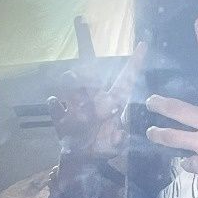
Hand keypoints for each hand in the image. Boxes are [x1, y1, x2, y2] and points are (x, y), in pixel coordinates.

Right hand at [48, 23, 146, 158]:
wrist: (83, 160)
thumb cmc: (102, 147)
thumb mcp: (115, 147)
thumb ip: (119, 140)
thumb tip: (120, 134)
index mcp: (113, 103)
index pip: (125, 80)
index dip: (134, 63)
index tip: (143, 44)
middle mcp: (94, 101)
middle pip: (92, 75)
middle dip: (87, 57)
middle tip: (82, 36)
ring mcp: (77, 108)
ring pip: (74, 88)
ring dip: (73, 81)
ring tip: (70, 77)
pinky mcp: (62, 120)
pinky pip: (56, 110)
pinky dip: (54, 106)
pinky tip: (53, 101)